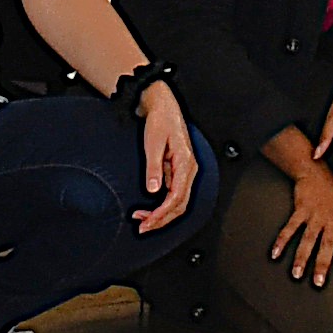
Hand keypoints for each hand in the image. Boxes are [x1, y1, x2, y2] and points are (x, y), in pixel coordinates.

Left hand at [132, 82, 200, 230]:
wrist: (162, 105)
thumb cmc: (160, 120)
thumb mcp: (153, 144)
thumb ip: (154, 168)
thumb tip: (153, 190)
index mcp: (186, 163)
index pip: (177, 197)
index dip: (162, 213)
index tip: (148, 221)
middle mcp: (189, 169)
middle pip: (180, 205)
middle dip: (162, 219)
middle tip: (143, 227)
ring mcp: (184, 171)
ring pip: (178, 202)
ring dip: (162, 214)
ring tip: (144, 220)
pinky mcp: (178, 170)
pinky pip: (174, 194)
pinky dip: (162, 205)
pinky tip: (150, 209)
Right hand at [269, 159, 332, 285]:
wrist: (318, 175)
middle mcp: (331, 219)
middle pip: (327, 245)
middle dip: (322, 264)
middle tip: (317, 282)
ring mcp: (316, 214)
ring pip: (308, 238)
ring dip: (301, 257)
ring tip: (296, 273)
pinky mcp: (301, 209)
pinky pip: (290, 227)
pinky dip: (282, 240)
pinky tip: (276, 253)